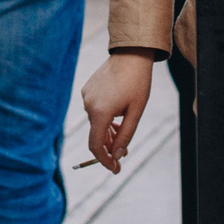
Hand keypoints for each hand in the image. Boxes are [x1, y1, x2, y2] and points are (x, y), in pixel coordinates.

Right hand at [80, 51, 157, 172]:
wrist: (131, 54)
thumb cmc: (137, 83)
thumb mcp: (136, 112)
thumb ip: (125, 136)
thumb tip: (117, 155)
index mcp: (100, 112)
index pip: (96, 145)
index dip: (104, 160)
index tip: (114, 168)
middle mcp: (88, 105)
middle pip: (96, 134)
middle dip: (109, 146)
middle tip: (124, 154)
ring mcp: (86, 96)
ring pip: (96, 122)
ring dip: (107, 131)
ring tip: (122, 133)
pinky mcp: (88, 89)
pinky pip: (95, 109)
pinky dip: (104, 117)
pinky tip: (117, 115)